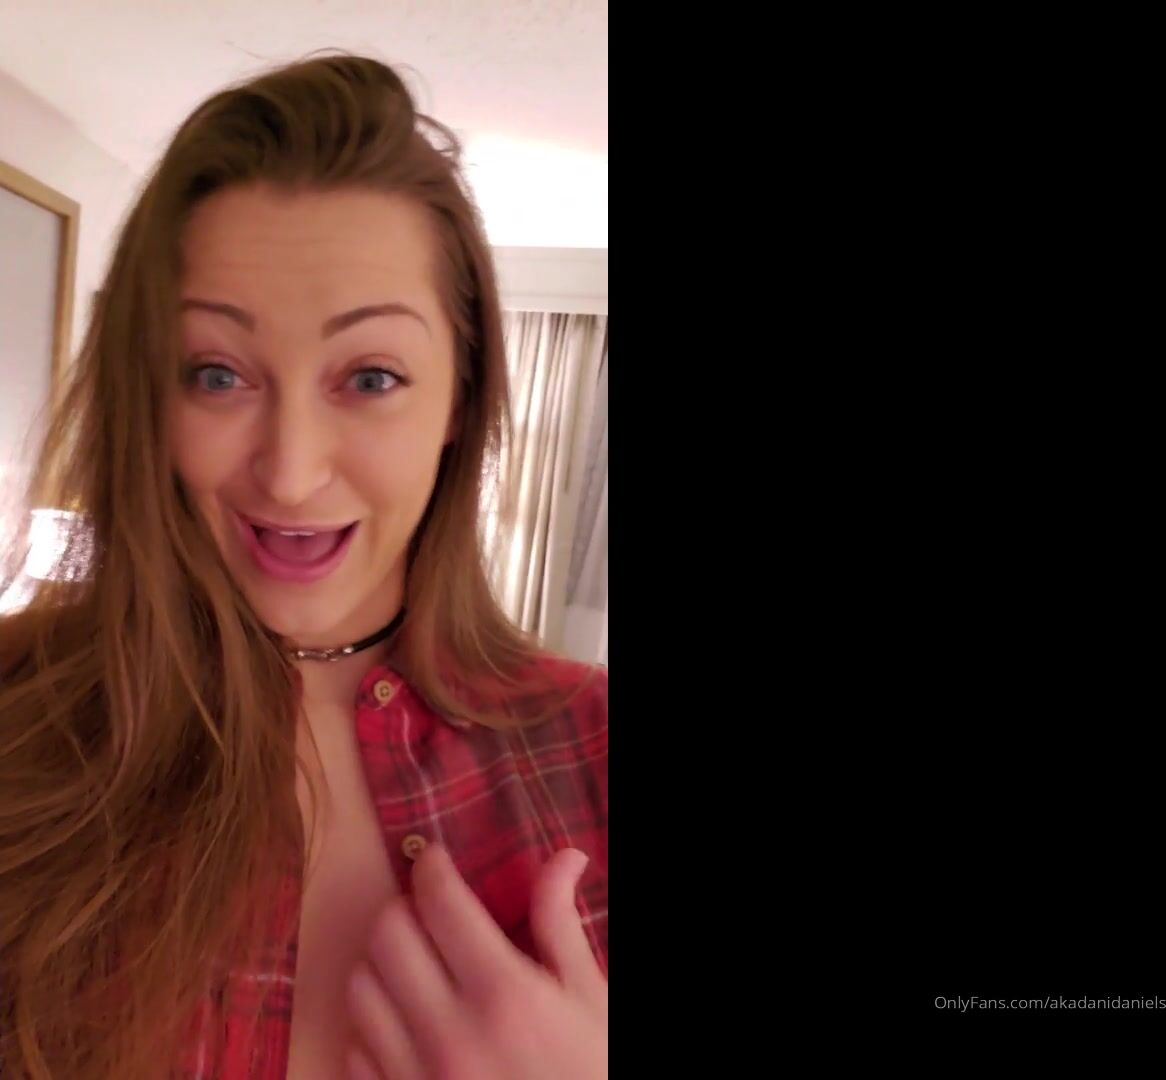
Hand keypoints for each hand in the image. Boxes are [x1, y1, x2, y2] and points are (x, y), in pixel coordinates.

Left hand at [347, 843, 606, 1079]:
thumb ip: (560, 923)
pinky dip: (371, 1026)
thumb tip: (564, 857)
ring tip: (414, 965)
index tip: (435, 859)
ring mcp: (418, 1077)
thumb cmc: (589, 1072)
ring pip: (359, 988)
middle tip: (428, 913)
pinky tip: (406, 1021)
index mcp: (504, 994)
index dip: (433, 867)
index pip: (439, 902)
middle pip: (386, 935)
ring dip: (382, 964)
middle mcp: (451, 1033)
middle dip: (405, 910)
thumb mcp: (590, 998)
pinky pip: (354, 1051)